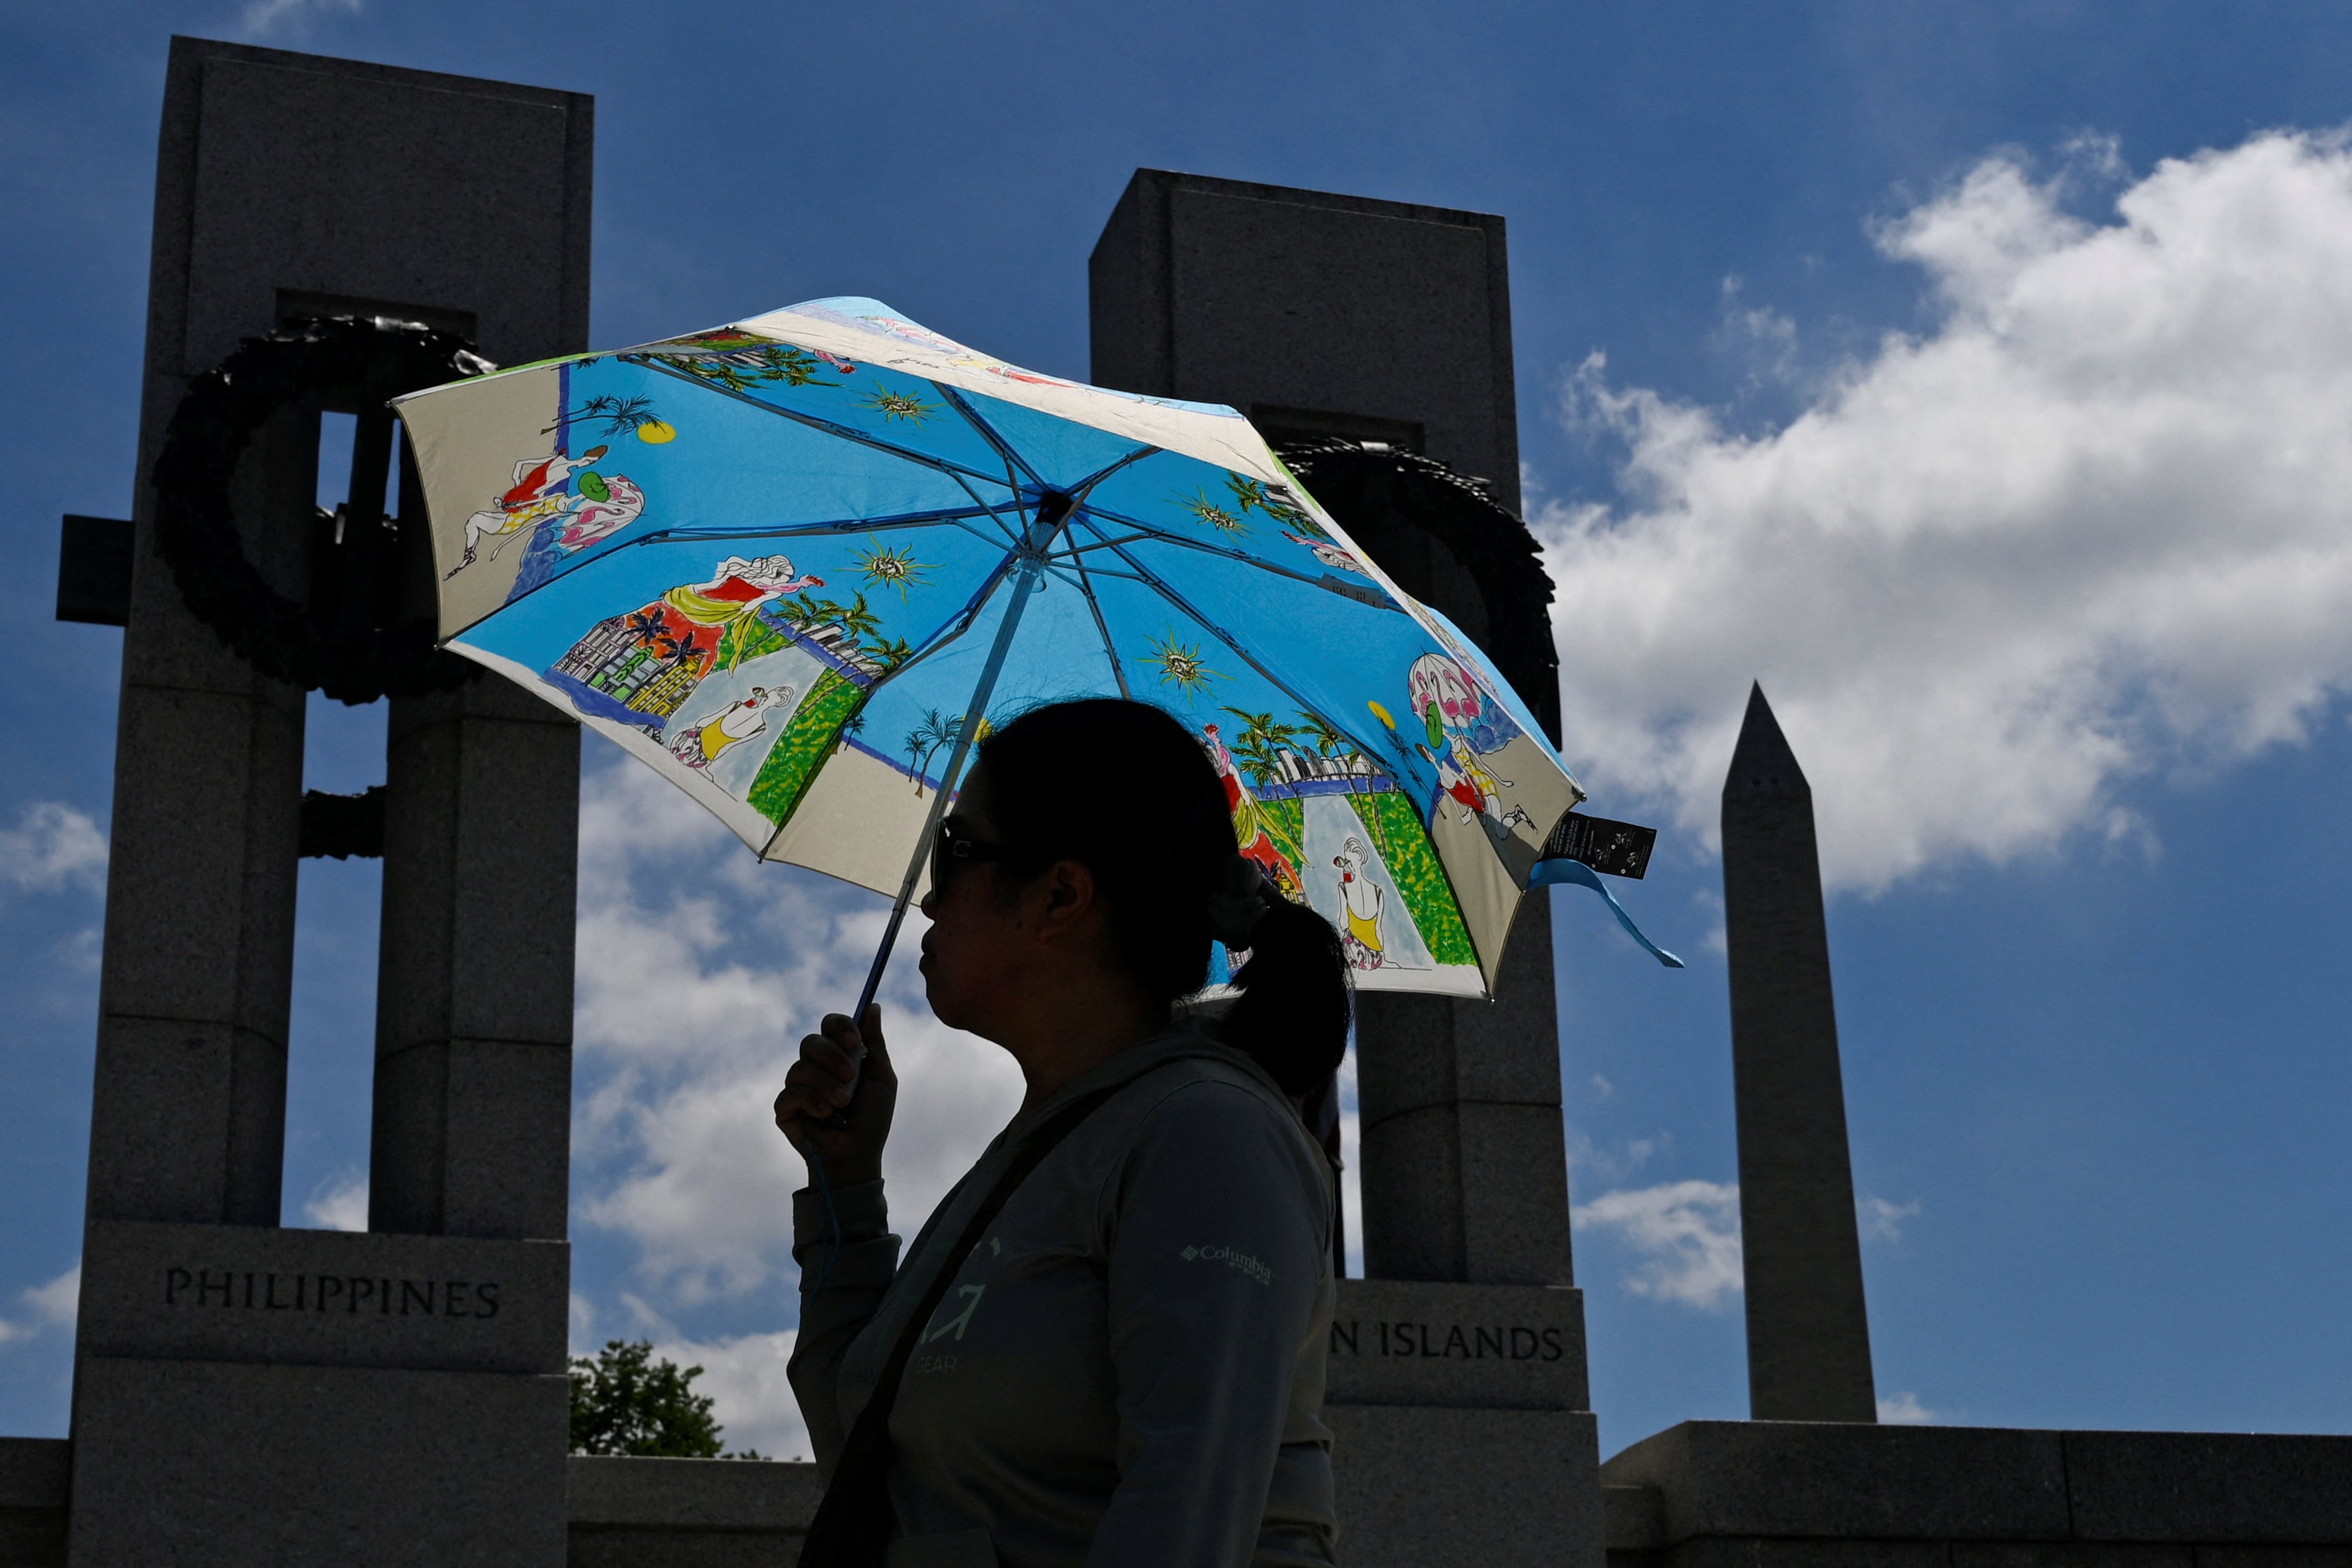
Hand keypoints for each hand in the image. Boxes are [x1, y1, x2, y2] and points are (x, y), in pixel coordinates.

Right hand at [772, 1005, 895, 1183]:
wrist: (859, 1155)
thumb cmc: (872, 1119)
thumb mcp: (882, 1078)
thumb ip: (875, 1044)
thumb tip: (874, 1006)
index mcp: (839, 1054)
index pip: (830, 1024)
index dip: (840, 1027)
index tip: (855, 1043)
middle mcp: (815, 1066)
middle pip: (810, 1042)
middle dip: (831, 1057)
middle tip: (850, 1078)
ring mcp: (798, 1087)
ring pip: (799, 1068)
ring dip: (825, 1085)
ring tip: (841, 1104)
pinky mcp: (785, 1109)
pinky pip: (789, 1094)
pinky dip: (810, 1102)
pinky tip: (825, 1115)